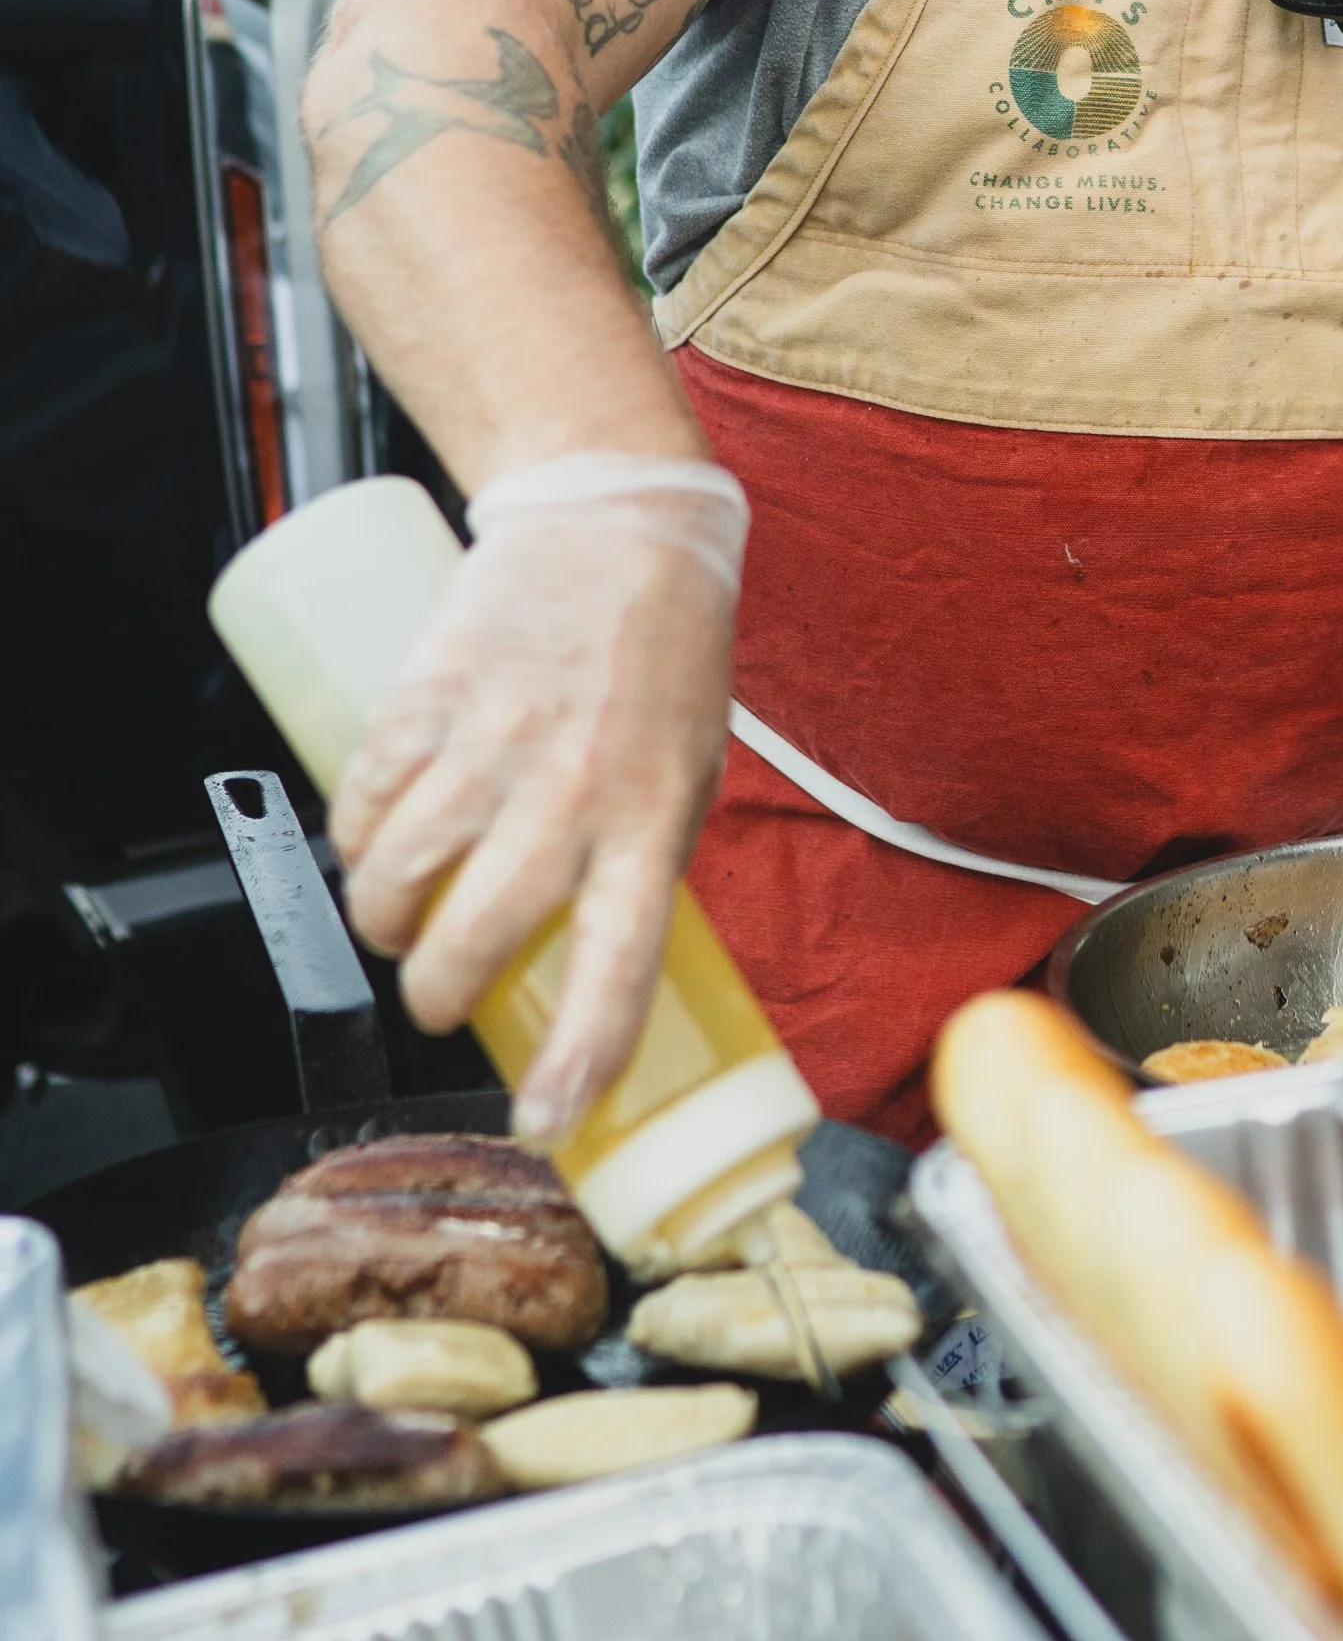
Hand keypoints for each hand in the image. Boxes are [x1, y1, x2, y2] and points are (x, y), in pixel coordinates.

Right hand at [330, 458, 746, 1138]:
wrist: (617, 522)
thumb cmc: (665, 656)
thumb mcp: (690, 770)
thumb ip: (640, 857)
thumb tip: (590, 961)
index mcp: (654, 818)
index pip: (617, 966)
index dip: (578, 1059)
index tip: (544, 1119)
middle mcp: (573, 787)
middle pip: (473, 938)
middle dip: (435, 993)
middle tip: (435, 995)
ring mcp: (494, 739)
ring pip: (397, 876)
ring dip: (379, 919)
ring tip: (393, 917)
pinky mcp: (430, 692)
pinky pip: (364, 798)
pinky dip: (354, 836)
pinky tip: (369, 838)